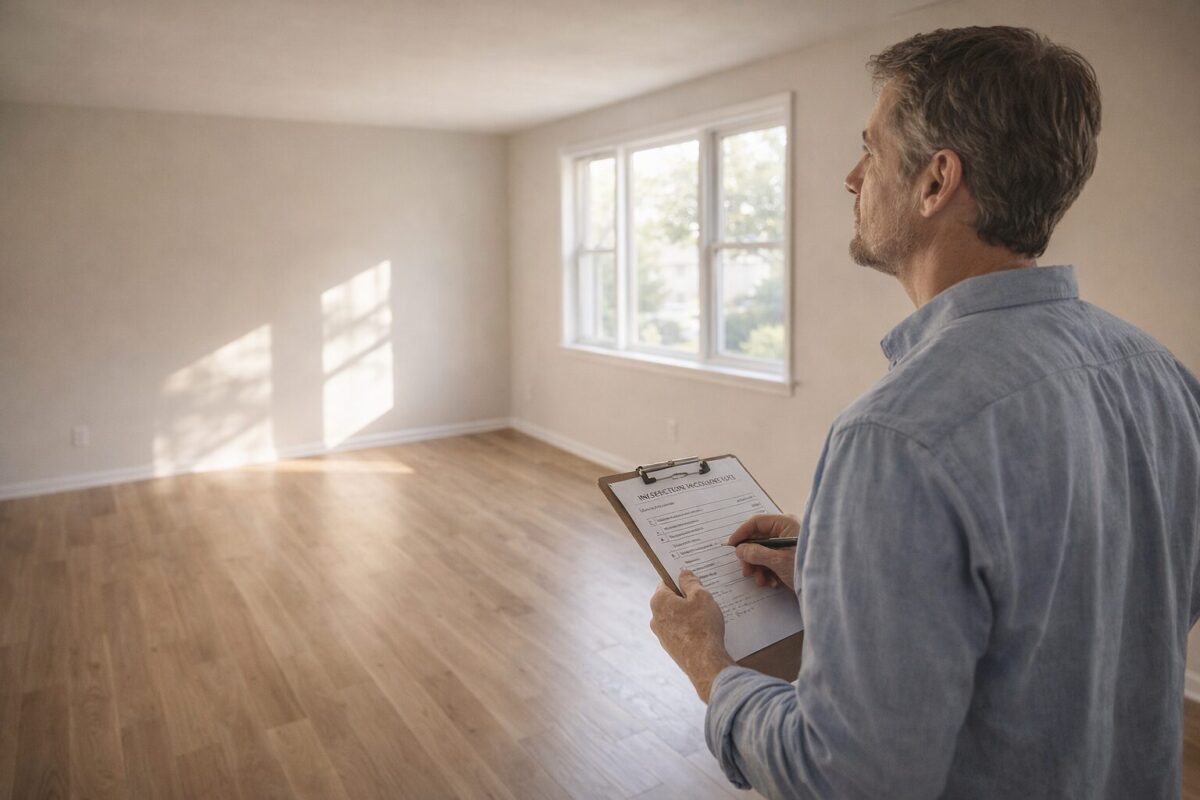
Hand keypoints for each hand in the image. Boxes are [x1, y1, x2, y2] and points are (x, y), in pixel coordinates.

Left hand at [649, 570, 734, 702]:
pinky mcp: (670, 647)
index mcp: (659, 601)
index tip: (691, 579)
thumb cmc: (702, 627)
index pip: (666, 582)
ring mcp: (661, 634)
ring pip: (675, 616)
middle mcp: (655, 617)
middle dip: (685, 597)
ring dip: (688, 613)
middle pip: (670, 600)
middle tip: (703, 596)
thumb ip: (691, 582)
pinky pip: (680, 631)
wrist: (705, 662)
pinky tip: (704, 630)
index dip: (680, 578)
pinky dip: (689, 628)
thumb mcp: (701, 596)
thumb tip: (683, 574)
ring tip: (707, 615)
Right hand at [728, 513, 799, 591]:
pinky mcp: (791, 559)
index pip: (756, 522)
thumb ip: (755, 553)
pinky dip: (769, 573)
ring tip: (762, 582)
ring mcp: (789, 546)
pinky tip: (774, 583)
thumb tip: (739, 550)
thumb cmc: (805, 567)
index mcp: (785, 523)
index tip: (731, 546)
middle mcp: (787, 532)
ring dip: (759, 569)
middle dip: (751, 558)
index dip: (741, 533)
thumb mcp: (777, 560)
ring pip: (764, 553)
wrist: (828, 588)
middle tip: (746, 572)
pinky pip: (773, 562)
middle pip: (758, 540)